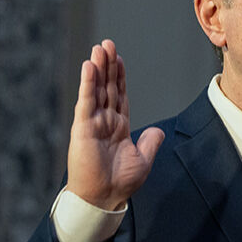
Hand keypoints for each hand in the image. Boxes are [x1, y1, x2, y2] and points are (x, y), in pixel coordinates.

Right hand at [67, 39, 163, 209]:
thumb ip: (150, 142)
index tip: (119, 58)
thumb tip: (158, 131)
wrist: (104, 198)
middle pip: (108, 87)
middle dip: (108, 65)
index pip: (120, 95)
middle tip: (107, 43)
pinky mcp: (83, 128)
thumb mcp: (143, 160)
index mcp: (119, 126)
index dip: (120, 76)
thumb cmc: (120, 183)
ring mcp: (93, 123)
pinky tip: (89, 66)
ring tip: (99, 48)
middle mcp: (105, 121)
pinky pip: (86, 102)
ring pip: (96, 90)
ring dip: (98, 68)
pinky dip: (88, 84)